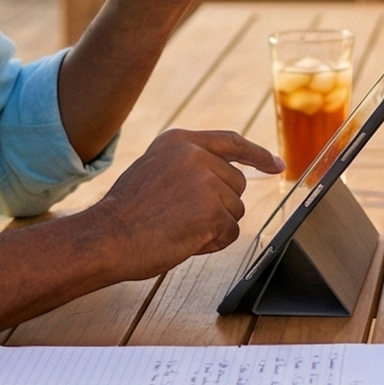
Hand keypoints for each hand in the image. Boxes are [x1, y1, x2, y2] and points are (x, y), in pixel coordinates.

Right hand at [92, 128, 282, 273]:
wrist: (107, 236)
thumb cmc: (126, 213)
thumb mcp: (155, 171)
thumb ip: (188, 168)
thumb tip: (227, 180)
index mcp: (180, 141)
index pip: (231, 142)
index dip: (257, 155)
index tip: (276, 164)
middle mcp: (197, 155)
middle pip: (236, 184)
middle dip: (219, 206)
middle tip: (182, 218)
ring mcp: (207, 182)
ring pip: (235, 211)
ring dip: (213, 226)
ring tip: (177, 228)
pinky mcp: (213, 210)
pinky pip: (230, 233)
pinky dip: (212, 243)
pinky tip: (184, 240)